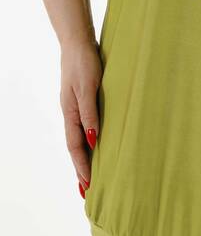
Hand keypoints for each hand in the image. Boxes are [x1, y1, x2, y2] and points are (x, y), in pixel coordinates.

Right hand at [60, 39, 102, 196]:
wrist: (78, 43)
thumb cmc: (85, 63)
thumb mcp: (88, 88)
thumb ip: (90, 114)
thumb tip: (93, 141)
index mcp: (70, 113)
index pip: (76, 147)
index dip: (82, 167)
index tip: (88, 186)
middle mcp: (71, 114)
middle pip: (75, 148)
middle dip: (81, 170)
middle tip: (87, 192)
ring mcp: (76, 108)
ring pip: (79, 139)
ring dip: (84, 159)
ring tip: (90, 176)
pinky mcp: (83, 101)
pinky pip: (85, 128)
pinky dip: (88, 142)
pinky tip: (95, 147)